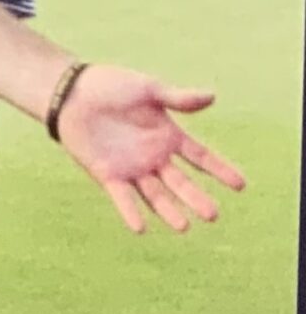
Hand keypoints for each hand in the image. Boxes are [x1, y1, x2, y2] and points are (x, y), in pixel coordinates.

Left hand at [54, 64, 245, 232]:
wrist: (71, 91)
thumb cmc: (111, 86)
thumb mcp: (148, 89)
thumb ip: (178, 98)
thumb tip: (213, 96)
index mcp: (168, 136)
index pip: (201, 157)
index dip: (220, 170)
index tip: (241, 185)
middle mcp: (154, 157)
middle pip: (181, 183)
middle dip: (196, 199)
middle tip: (213, 215)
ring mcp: (132, 167)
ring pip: (155, 195)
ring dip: (168, 211)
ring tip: (183, 226)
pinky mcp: (107, 173)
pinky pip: (122, 196)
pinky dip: (130, 212)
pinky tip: (140, 228)